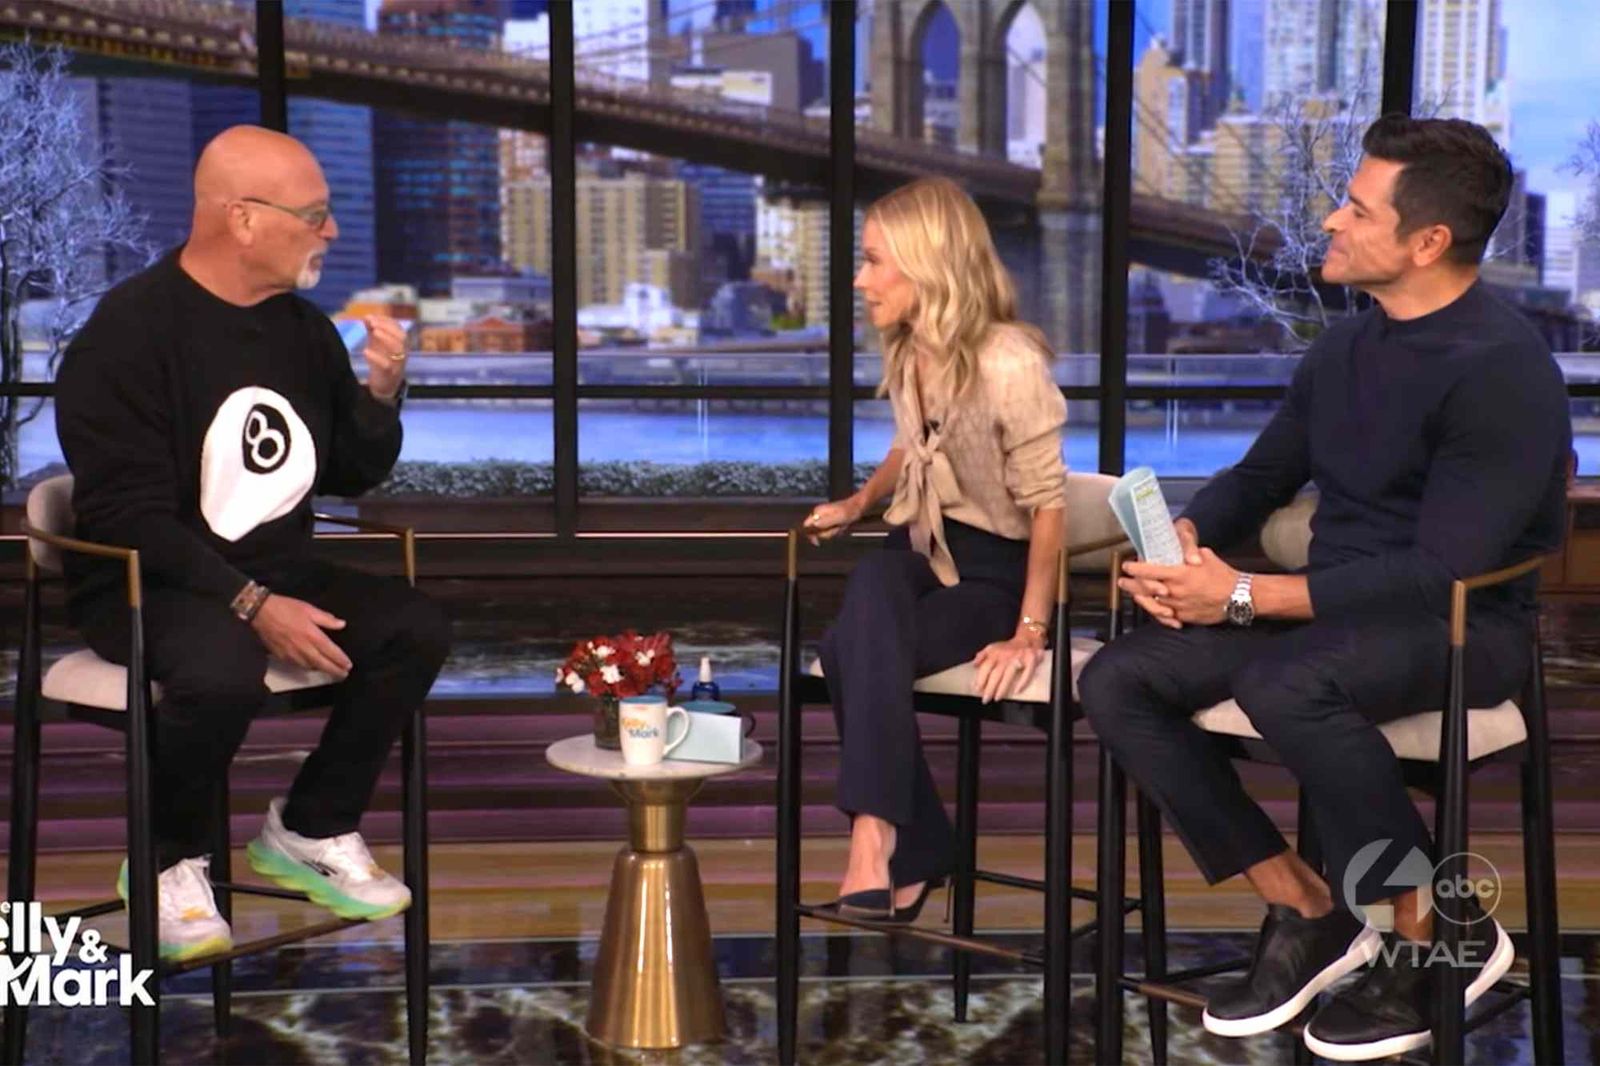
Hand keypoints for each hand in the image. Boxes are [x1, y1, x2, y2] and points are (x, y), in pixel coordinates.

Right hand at [250, 594, 352, 678]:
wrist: (260, 613)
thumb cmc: (286, 608)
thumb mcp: (309, 609)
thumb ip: (326, 619)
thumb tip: (342, 624)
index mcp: (312, 635)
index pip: (331, 651)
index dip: (341, 660)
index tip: (348, 665)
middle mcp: (304, 648)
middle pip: (322, 664)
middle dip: (334, 671)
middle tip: (343, 675)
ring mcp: (292, 654)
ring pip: (310, 667)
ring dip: (321, 670)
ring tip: (330, 671)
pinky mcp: (281, 657)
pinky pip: (298, 666)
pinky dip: (307, 668)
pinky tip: (311, 666)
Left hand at [361, 314, 407, 400]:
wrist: (385, 387)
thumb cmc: (382, 361)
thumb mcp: (377, 344)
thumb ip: (373, 330)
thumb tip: (367, 317)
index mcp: (400, 343)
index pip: (398, 328)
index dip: (386, 321)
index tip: (371, 317)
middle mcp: (402, 352)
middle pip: (402, 336)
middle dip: (387, 327)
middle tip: (372, 323)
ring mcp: (398, 363)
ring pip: (398, 349)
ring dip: (387, 338)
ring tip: (374, 332)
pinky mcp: (391, 374)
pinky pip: (387, 365)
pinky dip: (376, 357)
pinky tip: (366, 351)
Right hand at [802, 495, 864, 544]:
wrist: (858, 508)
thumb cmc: (849, 511)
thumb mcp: (838, 517)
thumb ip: (826, 521)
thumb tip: (813, 525)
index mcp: (818, 512)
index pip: (806, 526)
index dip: (810, 534)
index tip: (817, 542)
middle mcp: (819, 515)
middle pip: (816, 532)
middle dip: (827, 533)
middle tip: (837, 528)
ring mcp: (824, 519)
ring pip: (824, 533)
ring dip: (833, 532)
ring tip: (841, 526)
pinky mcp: (830, 523)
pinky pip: (830, 532)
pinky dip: (837, 532)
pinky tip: (842, 526)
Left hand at [971, 634, 1045, 703]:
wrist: (1027, 639)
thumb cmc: (1007, 647)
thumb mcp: (992, 647)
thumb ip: (982, 656)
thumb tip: (974, 665)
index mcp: (995, 653)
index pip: (986, 667)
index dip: (981, 679)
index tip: (977, 689)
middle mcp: (1006, 656)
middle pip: (996, 674)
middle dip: (990, 688)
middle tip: (985, 699)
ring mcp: (1019, 658)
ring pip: (1009, 675)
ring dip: (1002, 688)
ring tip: (997, 698)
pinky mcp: (1031, 660)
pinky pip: (1027, 673)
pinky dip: (1022, 683)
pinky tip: (1017, 692)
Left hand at [1120, 544, 1238, 627]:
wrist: (1239, 596)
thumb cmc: (1223, 574)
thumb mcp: (1206, 556)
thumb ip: (1188, 554)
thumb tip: (1179, 550)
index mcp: (1180, 573)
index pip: (1149, 570)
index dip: (1135, 569)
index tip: (1127, 566)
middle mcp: (1176, 590)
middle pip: (1145, 589)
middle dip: (1130, 585)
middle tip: (1122, 582)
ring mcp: (1179, 606)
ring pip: (1152, 604)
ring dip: (1140, 599)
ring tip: (1133, 594)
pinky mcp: (1185, 617)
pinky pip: (1165, 616)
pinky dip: (1156, 612)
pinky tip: (1150, 607)